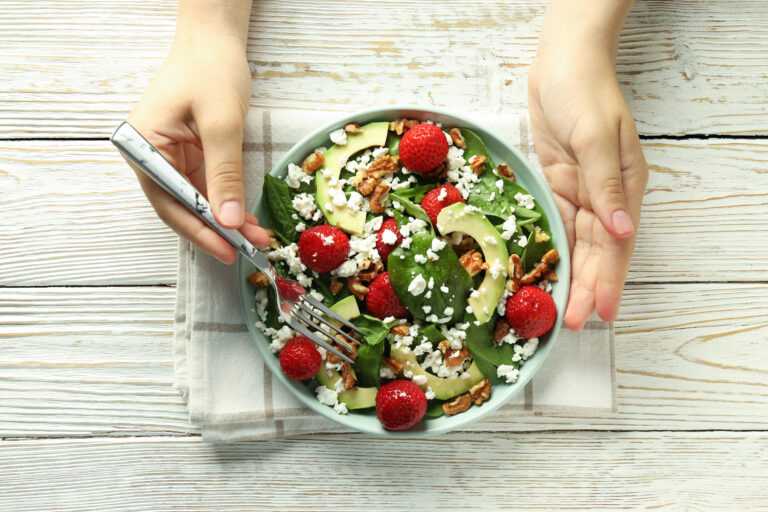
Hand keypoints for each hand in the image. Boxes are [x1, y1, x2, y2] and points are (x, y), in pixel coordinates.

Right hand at [126, 25, 270, 263]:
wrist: (214, 41)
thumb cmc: (210, 70)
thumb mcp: (221, 123)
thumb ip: (224, 173)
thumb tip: (228, 221)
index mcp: (143, 147)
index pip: (169, 200)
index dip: (199, 229)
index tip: (227, 250)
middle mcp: (150, 157)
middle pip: (181, 206)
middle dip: (216, 229)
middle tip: (247, 250)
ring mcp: (169, 158)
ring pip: (197, 201)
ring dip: (226, 220)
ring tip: (256, 238)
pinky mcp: (189, 156)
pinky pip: (207, 187)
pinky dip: (227, 202)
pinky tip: (247, 218)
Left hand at [528, 50, 647, 328]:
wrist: (561, 64)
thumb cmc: (584, 91)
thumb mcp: (597, 135)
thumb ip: (606, 184)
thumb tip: (622, 230)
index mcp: (624, 186)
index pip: (617, 244)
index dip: (609, 279)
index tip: (601, 312)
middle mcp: (605, 196)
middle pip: (598, 251)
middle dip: (588, 288)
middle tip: (573, 323)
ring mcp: (581, 193)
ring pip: (578, 245)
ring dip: (572, 277)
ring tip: (561, 311)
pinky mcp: (557, 187)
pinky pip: (558, 226)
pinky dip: (555, 251)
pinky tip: (548, 273)